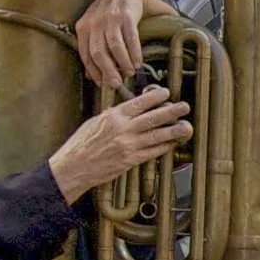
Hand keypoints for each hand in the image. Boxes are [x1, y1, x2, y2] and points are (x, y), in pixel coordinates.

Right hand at [48, 87, 191, 203]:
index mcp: (113, 116)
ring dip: (173, 130)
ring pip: (156, 135)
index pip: (139, 103)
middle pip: (152, 118)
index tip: (166, 93)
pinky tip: (172, 143)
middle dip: (171, 111)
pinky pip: (151, 152)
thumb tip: (128, 109)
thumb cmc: (81, 144)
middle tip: (184, 106)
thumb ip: (114, 115)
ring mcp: (128, 145)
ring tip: (186, 126)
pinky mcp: (130, 160)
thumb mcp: (95, 122)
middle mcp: (122, 129)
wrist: (74, 166)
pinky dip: (163, 147)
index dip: (155, 97)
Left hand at [75, 0, 151, 89]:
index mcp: (84, 26)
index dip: (94, 72)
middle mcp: (95, 22)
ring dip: (123, 63)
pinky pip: (130, 38)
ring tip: (130, 72)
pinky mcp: (126, 14)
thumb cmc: (112, 12)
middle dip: (108, 72)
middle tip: (116, 84)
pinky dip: (134, 52)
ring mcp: (110, 17)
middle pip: (99, 53)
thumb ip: (94, 49)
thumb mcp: (97, 28)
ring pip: (114, 47)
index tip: (103, 84)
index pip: (86, 55)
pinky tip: (137, 62)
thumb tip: (90, 74)